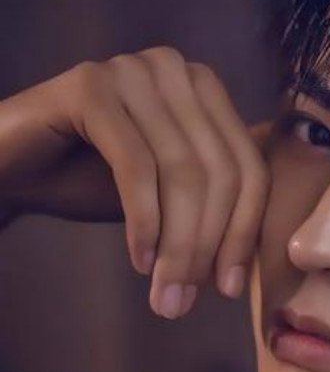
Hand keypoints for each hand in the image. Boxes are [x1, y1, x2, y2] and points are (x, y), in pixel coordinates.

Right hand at [0, 47, 271, 317]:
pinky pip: (136, 167)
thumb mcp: (169, 194)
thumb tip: (262, 244)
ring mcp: (134, 71)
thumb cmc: (93, 180)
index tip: (229, 288)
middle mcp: (177, 70)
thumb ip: (215, 202)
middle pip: (219, 173)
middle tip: (184, 301)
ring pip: (182, 174)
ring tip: (165, 294)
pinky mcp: (90, 86)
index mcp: (207, 90)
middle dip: (205, 247)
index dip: (244, 232)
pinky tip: (139, 259)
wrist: (10, 166)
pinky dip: (143, 221)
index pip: (249, 168)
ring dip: (177, 246)